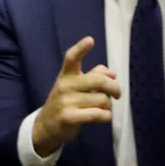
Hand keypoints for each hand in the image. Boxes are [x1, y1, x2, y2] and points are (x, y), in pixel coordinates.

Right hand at [30, 36, 119, 156]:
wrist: (46, 125)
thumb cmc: (66, 101)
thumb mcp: (74, 86)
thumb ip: (93, 75)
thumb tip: (112, 73)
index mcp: (66, 74)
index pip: (71, 57)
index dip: (81, 48)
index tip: (91, 40)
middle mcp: (65, 85)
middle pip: (98, 80)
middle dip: (114, 87)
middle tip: (118, 94)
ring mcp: (66, 101)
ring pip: (102, 99)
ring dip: (108, 105)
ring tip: (104, 108)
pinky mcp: (69, 117)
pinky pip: (97, 114)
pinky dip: (106, 116)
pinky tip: (105, 117)